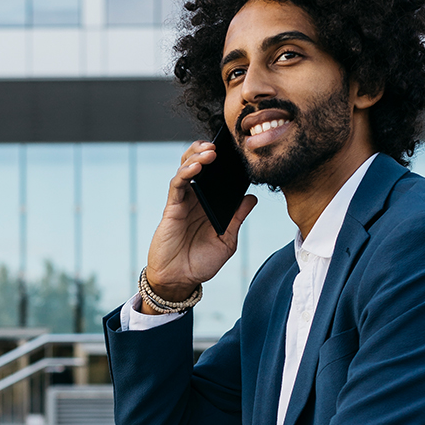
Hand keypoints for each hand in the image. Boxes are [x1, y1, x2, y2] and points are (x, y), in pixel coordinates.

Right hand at [143, 141, 256, 305]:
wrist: (179, 279)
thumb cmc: (201, 263)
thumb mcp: (227, 241)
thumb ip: (237, 218)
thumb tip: (252, 197)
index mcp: (211, 205)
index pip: (217, 177)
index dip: (225, 162)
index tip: (237, 150)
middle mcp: (197, 199)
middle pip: (200, 165)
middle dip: (207, 151)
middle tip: (220, 145)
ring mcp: (184, 201)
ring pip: (186, 169)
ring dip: (197, 156)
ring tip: (210, 152)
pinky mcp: (172, 207)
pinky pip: (177, 184)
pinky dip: (185, 172)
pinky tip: (196, 167)